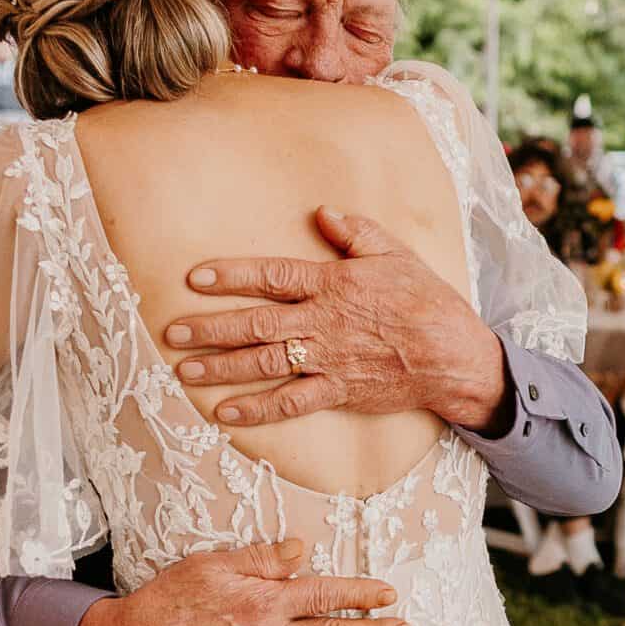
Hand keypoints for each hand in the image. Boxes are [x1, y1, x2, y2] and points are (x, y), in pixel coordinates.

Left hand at [163, 207, 510, 434]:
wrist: (452, 354)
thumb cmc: (425, 300)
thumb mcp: (394, 253)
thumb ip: (355, 232)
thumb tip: (323, 212)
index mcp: (332, 285)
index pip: (271, 276)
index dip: (231, 276)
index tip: (196, 277)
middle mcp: (322, 322)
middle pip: (255, 324)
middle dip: (209, 328)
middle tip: (173, 332)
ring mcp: (327, 359)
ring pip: (264, 363)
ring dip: (221, 368)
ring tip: (185, 370)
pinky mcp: (337, 390)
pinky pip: (290, 402)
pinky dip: (256, 409)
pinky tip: (225, 413)